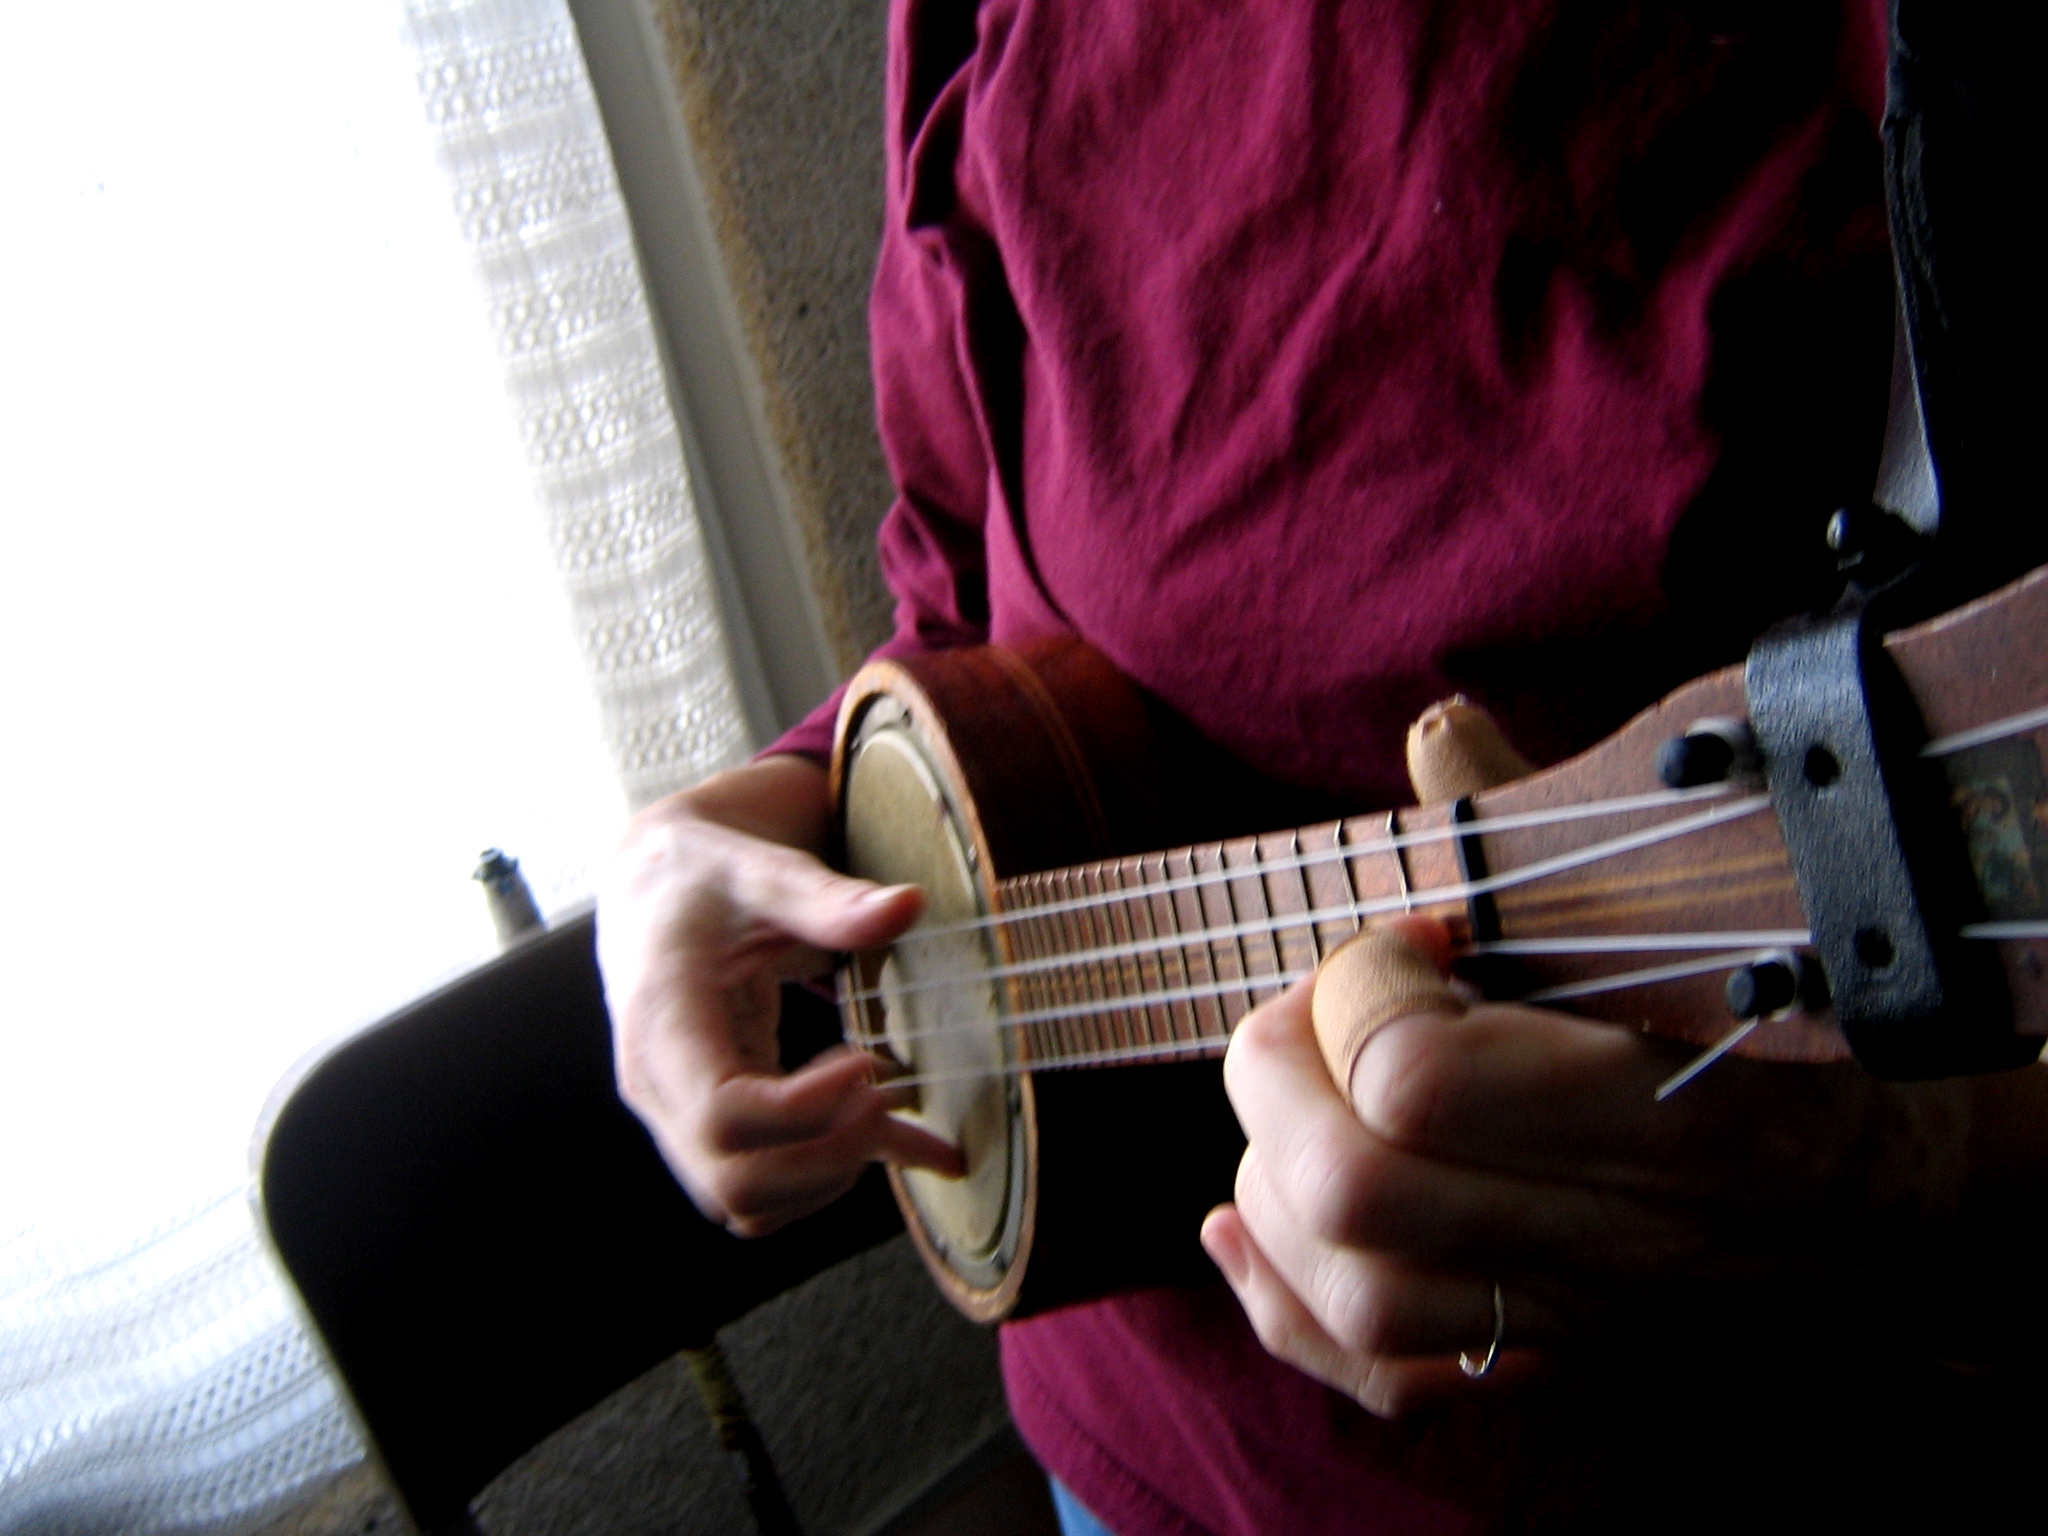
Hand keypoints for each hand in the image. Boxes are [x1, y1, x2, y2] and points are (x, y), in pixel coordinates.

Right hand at [597, 753, 962, 1235]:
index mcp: (662, 1024)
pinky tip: (900, 1144)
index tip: (866, 1066)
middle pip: (734, 1181)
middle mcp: (659, 1087)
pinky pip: (766, 1185)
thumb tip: (908, 905)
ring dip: (828, 1176)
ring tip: (883, 1110)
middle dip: (826, 1155)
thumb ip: (829, 900)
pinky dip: (831, 1177)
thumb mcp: (760, 871)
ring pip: (747, 1204)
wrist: (655, 889)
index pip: (722, 1114)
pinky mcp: (715, 1124)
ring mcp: (681, 1115)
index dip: (805, 1111)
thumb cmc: (699, 877)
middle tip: (886, 1096)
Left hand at [1199, 702, 2047, 1416]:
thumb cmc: (1834, 1025)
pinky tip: (1232, 1227)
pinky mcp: (1558, 1355)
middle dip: (1281, 1077)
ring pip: (1357, 1296)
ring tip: (1288, 1100)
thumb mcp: (1736, 911)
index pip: (1414, 1083)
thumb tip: (1432, 734)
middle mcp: (1625, 1238)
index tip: (1406, 941)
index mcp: (1680, 1114)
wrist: (1945, 1205)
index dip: (1364, 990)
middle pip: (1356, 1193)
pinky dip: (1280, 1304)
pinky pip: (1384, 1378)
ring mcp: (1585, 1313)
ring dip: (1272, 1185)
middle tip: (1306, 1011)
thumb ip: (1561, 829)